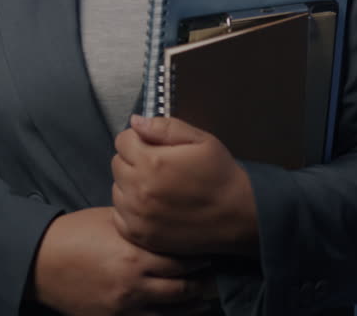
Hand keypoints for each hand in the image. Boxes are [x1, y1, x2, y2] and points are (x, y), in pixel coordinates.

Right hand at [27, 206, 218, 315]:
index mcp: (135, 254)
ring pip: (172, 313)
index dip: (202, 258)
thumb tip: (168, 225)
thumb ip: (142, 227)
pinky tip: (177, 314)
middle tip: (218, 278)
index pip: (183, 260)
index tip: (212, 253)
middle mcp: (135, 284)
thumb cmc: (76, 233)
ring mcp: (125, 307)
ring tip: (204, 299)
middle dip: (205, 284)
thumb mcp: (111, 221)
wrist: (41, 260)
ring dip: (192, 306)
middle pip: (184, 289)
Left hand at [111, 115, 258, 256]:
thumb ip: (164, 127)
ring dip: (131, 185)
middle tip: (158, 167)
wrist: (238, 216)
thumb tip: (136, 122)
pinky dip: (130, 209)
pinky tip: (152, 206)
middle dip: (133, 160)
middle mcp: (139, 190)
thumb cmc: (221, 176)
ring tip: (158, 187)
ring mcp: (138, 215)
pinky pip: (119, 215)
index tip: (152, 146)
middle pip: (117, 163)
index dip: (138, 139)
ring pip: (117, 189)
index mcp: (152, 162)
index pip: (122, 140)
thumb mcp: (200, 140)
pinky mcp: (140, 234)